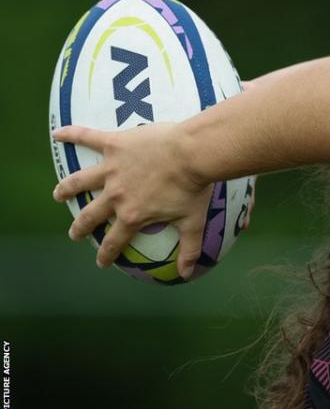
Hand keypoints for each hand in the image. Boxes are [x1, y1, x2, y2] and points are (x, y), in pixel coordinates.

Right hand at [52, 123, 212, 278]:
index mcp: (132, 215)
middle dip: (81, 227)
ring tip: (58, 194)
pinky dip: (70, 135)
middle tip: (75, 233)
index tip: (100, 262)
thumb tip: (187, 274)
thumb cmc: (194, 188)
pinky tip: (57, 134)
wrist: (193, 154)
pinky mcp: (114, 145)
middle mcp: (116, 195)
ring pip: (80, 181)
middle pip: (91, 214)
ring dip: (67, 188)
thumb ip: (189, 249)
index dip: (106, 254)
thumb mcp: (193, 222)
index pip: (114, 241)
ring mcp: (112, 169)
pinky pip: (87, 138)